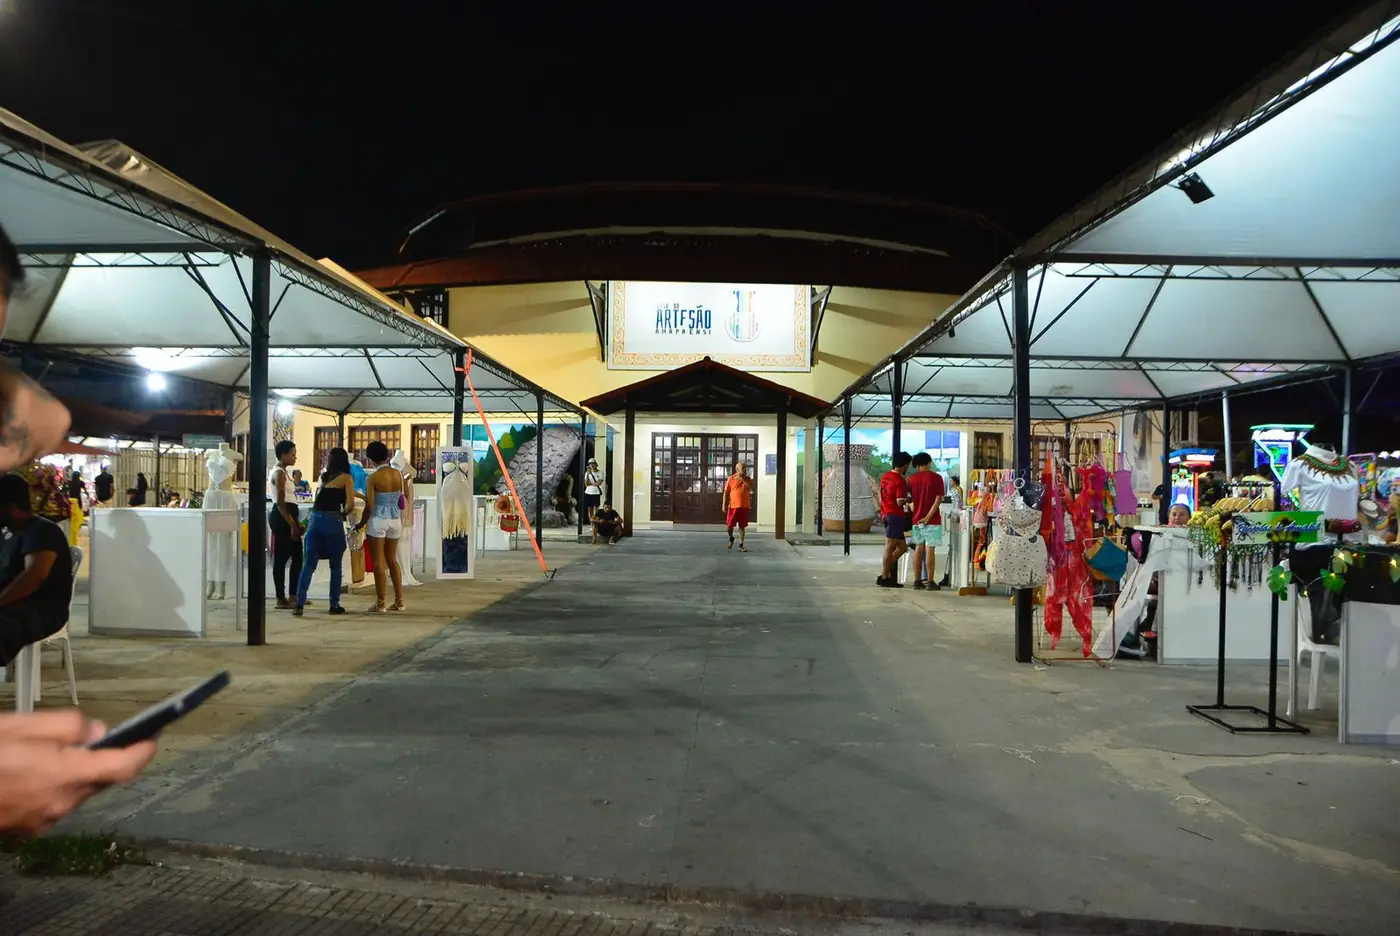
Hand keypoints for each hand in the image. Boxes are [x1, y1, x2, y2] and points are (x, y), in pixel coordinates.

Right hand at [0, 711, 156, 835]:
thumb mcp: (20, 725)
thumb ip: (66, 726)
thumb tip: (98, 731)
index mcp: (64, 774)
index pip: (124, 766)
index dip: (144, 750)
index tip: (154, 736)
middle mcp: (61, 802)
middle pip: (102, 778)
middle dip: (103, 756)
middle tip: (89, 736)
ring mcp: (45, 819)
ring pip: (79, 790)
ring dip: (77, 771)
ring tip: (49, 752)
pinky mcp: (30, 828)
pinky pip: (58, 802)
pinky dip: (57, 785)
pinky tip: (33, 772)